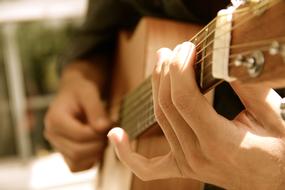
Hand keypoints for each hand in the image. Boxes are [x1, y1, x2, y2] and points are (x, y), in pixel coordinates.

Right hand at [45, 61, 110, 171]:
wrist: (74, 93)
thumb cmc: (81, 90)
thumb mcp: (89, 92)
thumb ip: (96, 109)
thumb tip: (103, 128)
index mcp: (55, 119)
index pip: (80, 135)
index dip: (99, 133)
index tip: (110, 124)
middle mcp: (51, 135)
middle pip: (77, 152)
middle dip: (98, 144)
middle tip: (110, 133)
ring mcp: (56, 145)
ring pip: (77, 162)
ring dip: (95, 153)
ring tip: (103, 137)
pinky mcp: (64, 153)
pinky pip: (77, 167)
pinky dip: (90, 160)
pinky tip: (97, 144)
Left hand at [107, 42, 284, 188]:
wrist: (277, 184)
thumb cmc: (280, 155)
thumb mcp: (275, 120)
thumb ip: (252, 92)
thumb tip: (228, 65)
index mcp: (221, 144)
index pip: (185, 99)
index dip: (181, 69)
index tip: (186, 48)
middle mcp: (198, 156)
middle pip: (168, 106)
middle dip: (167, 72)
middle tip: (171, 50)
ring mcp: (187, 165)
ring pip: (159, 121)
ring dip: (156, 89)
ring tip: (159, 64)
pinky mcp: (182, 169)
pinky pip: (148, 168)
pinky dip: (127, 154)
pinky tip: (116, 134)